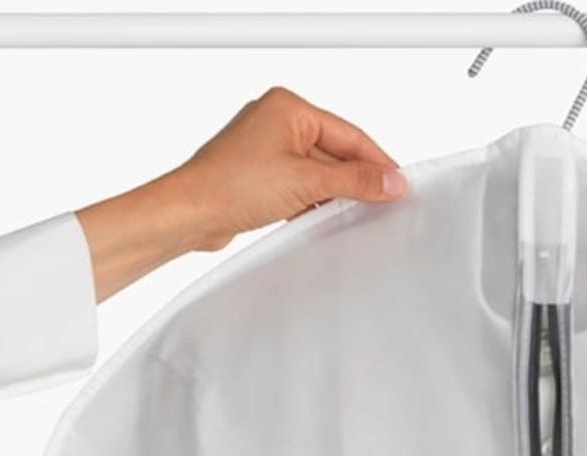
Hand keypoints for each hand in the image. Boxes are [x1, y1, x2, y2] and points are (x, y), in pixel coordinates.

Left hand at [74, 86, 405, 301]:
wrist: (189, 214)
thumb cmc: (229, 185)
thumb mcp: (305, 181)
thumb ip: (353, 181)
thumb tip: (388, 181)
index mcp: (288, 107)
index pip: (349, 134)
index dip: (377, 161)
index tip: (397, 184)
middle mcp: (277, 122)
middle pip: (335, 152)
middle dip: (355, 179)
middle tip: (382, 202)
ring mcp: (267, 149)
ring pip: (318, 171)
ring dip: (334, 193)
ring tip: (353, 213)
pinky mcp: (259, 175)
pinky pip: (300, 185)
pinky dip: (313, 201)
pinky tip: (322, 217)